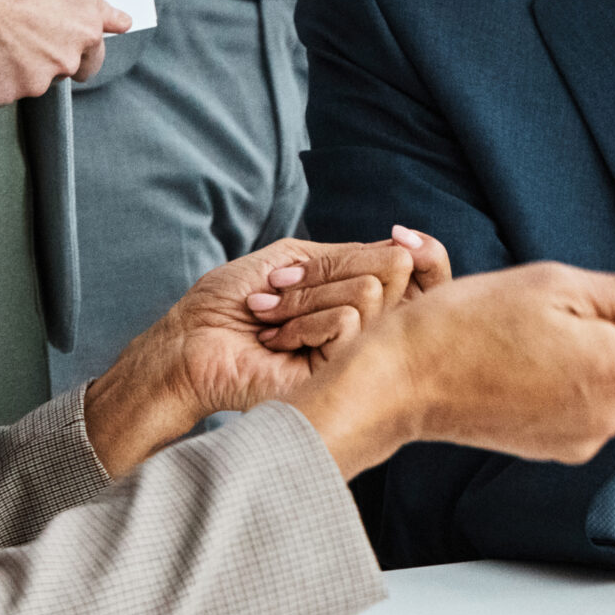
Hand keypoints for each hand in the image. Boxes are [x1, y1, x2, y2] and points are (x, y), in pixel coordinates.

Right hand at [0, 0, 123, 103]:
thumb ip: (89, 2)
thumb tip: (116, 19)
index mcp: (85, 26)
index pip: (94, 55)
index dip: (77, 49)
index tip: (67, 47)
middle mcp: (66, 57)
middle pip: (61, 70)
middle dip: (44, 57)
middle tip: (17, 34)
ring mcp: (34, 79)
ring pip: (27, 81)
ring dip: (13, 65)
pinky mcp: (1, 93)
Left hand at [81, 235, 433, 475]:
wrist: (190, 342)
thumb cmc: (232, 300)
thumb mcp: (296, 259)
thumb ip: (351, 255)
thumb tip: (404, 249)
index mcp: (365, 299)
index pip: (424, 270)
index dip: (422, 249)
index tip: (399, 236)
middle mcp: (369, 329)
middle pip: (397, 270)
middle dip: (330, 267)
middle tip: (281, 285)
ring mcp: (355, 355)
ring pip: (371, 294)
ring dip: (307, 295)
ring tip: (270, 315)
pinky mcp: (337, 378)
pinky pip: (349, 323)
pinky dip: (302, 319)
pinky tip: (273, 340)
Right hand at [289, 263, 614, 478]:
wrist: (398, 383)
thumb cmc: (468, 326)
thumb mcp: (555, 285)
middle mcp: (610, 419)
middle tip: (587, 305)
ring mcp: (582, 439)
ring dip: (611, 353)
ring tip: (549, 327)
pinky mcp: (555, 446)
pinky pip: (596, 405)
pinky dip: (583, 376)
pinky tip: (532, 355)